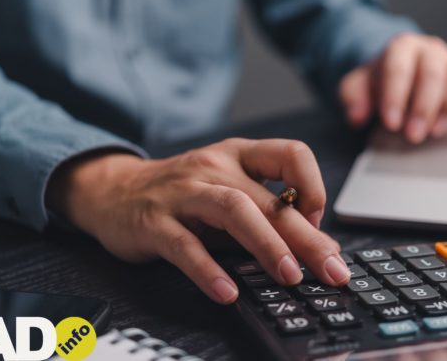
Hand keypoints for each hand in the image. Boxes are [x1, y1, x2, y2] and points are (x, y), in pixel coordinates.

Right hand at [46, 139, 348, 303]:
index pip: (291, 154)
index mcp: (238, 155)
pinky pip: (185, 245)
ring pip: (232, 210)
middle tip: (332, 269)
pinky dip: (209, 270)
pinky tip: (227, 292)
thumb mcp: (227, 191)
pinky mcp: (154, 221)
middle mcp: (214, 166)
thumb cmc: (182, 194)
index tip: (317, 224)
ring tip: (289, 276)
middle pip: (267, 198)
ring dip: (266, 244)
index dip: (313, 188)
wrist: (114, 190)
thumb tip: (320, 247)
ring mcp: (182, 192)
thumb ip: (267, 214)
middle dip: (306, 236)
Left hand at [339, 33, 446, 142]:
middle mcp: (431, 51)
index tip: (391, 123)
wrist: (397, 72)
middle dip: (423, 107)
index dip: (396, 96)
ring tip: (433, 133)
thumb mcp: (357, 86)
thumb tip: (356, 117)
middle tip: (412, 135)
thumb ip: (352, 98)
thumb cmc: (379, 81)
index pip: (399, 68)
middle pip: (433, 74)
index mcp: (402, 47)